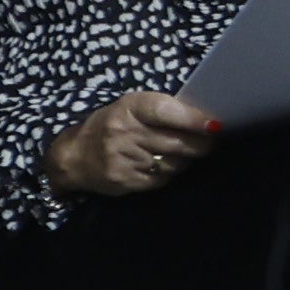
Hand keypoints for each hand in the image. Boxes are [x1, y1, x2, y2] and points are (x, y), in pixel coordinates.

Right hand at [44, 89, 220, 199]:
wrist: (75, 156)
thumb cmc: (112, 126)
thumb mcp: (130, 109)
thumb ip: (162, 111)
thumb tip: (204, 120)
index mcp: (128, 108)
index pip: (165, 111)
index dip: (192, 119)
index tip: (214, 125)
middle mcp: (124, 133)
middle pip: (177, 142)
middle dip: (201, 143)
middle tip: (212, 141)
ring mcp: (125, 159)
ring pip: (174, 163)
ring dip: (188, 159)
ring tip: (188, 151)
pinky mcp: (126, 181)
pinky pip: (164, 179)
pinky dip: (172, 172)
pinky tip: (168, 165)